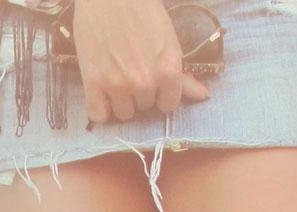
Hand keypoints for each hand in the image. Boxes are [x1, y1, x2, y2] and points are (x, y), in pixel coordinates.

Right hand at [71, 0, 212, 124]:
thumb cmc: (142, 11)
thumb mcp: (169, 41)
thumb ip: (182, 74)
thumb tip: (203, 96)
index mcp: (168, 71)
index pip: (168, 105)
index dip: (160, 94)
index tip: (152, 82)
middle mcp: (144, 82)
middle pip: (144, 107)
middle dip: (140, 93)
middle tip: (131, 70)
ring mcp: (117, 84)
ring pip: (123, 113)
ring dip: (120, 101)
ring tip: (115, 77)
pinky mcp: (93, 82)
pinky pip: (98, 115)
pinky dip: (99, 109)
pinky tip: (101, 94)